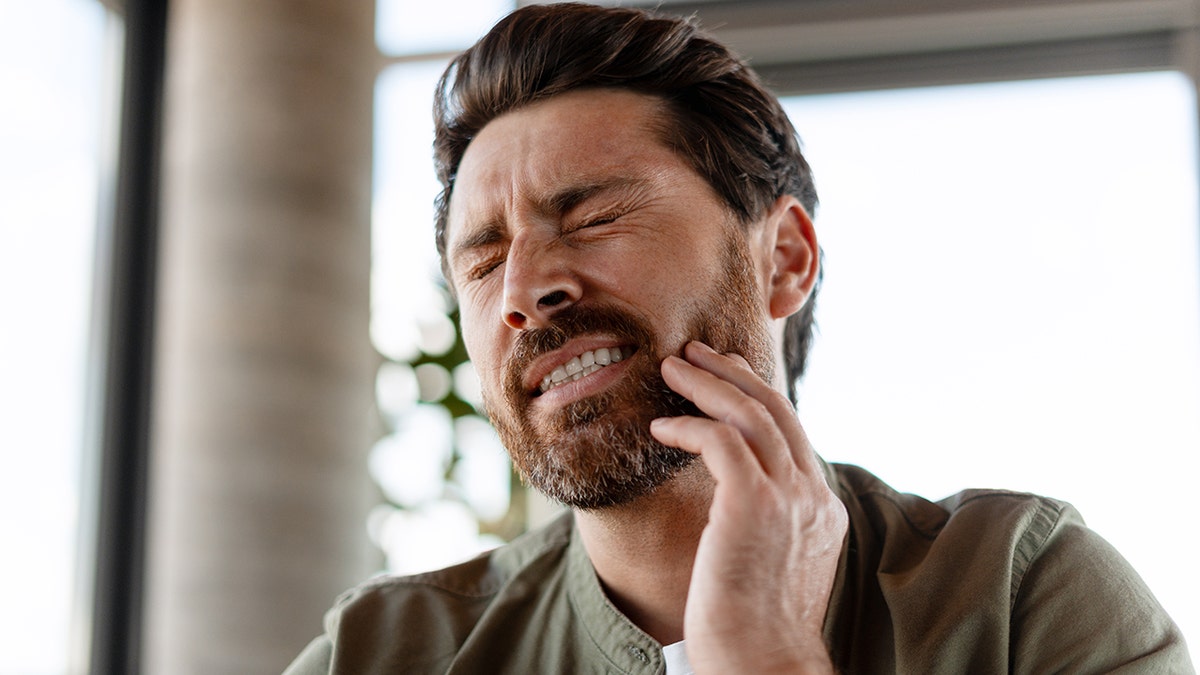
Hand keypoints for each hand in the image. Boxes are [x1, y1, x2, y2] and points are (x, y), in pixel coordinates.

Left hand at [649, 341, 846, 673]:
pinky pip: (719, 440)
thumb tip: (730, 497)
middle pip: (775, 410)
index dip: (755, 396)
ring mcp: (789, 498)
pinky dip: (688, 425)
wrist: (765, 666)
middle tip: (696, 351)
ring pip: (749, 414)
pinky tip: (661, 427)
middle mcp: (812, 496)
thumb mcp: (769, 562)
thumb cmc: (752, 627)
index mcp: (821, 508)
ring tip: (671, 367)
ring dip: (706, 384)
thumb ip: (764, 521)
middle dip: (732, 373)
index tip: (723, 377)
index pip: (791, 432)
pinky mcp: (755, 505)